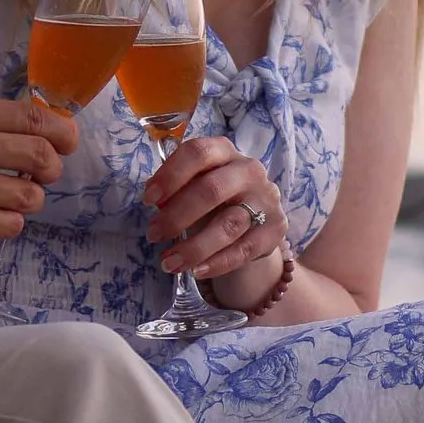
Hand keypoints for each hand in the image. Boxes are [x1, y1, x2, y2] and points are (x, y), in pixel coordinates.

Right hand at [0, 92, 76, 251]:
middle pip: (43, 157)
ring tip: (5, 195)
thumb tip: (34, 126)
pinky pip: (12, 225)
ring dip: (27, 198)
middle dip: (51, 167)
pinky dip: (7, 221)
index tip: (66, 142)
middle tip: (41, 174)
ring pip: (32, 196)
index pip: (35, 118)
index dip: (61, 132)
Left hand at [143, 135, 290, 304]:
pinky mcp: (275, 229)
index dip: (171, 175)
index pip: (198, 153)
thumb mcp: (195, 186)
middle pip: (212, 190)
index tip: (148, 199)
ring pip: (228, 224)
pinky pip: (244, 250)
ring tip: (169, 262)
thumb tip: (156, 202)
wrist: (255, 220)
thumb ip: (177, 190)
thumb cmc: (215, 198)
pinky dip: (218, 262)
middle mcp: (248, 171)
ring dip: (194, 246)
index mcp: (224, 151)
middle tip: (154, 234)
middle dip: (177, 215)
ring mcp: (265, 199)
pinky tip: (196, 271)